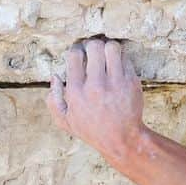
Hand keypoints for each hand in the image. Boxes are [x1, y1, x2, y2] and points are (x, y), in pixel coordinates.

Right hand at [46, 37, 144, 160]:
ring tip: (107, 56)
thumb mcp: (65, 122)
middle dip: (93, 45)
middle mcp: (96, 86)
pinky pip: (126, 58)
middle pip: (94, 46)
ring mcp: (115, 83)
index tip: (80, 53)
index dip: (77, 49)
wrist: (122, 139)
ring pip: (112, 47)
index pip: (75, 55)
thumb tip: (54, 76)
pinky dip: (121, 59)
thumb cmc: (91, 130)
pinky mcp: (131, 82)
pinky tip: (117, 67)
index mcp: (76, 92)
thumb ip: (54, 100)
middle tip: (94, 52)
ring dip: (108, 47)